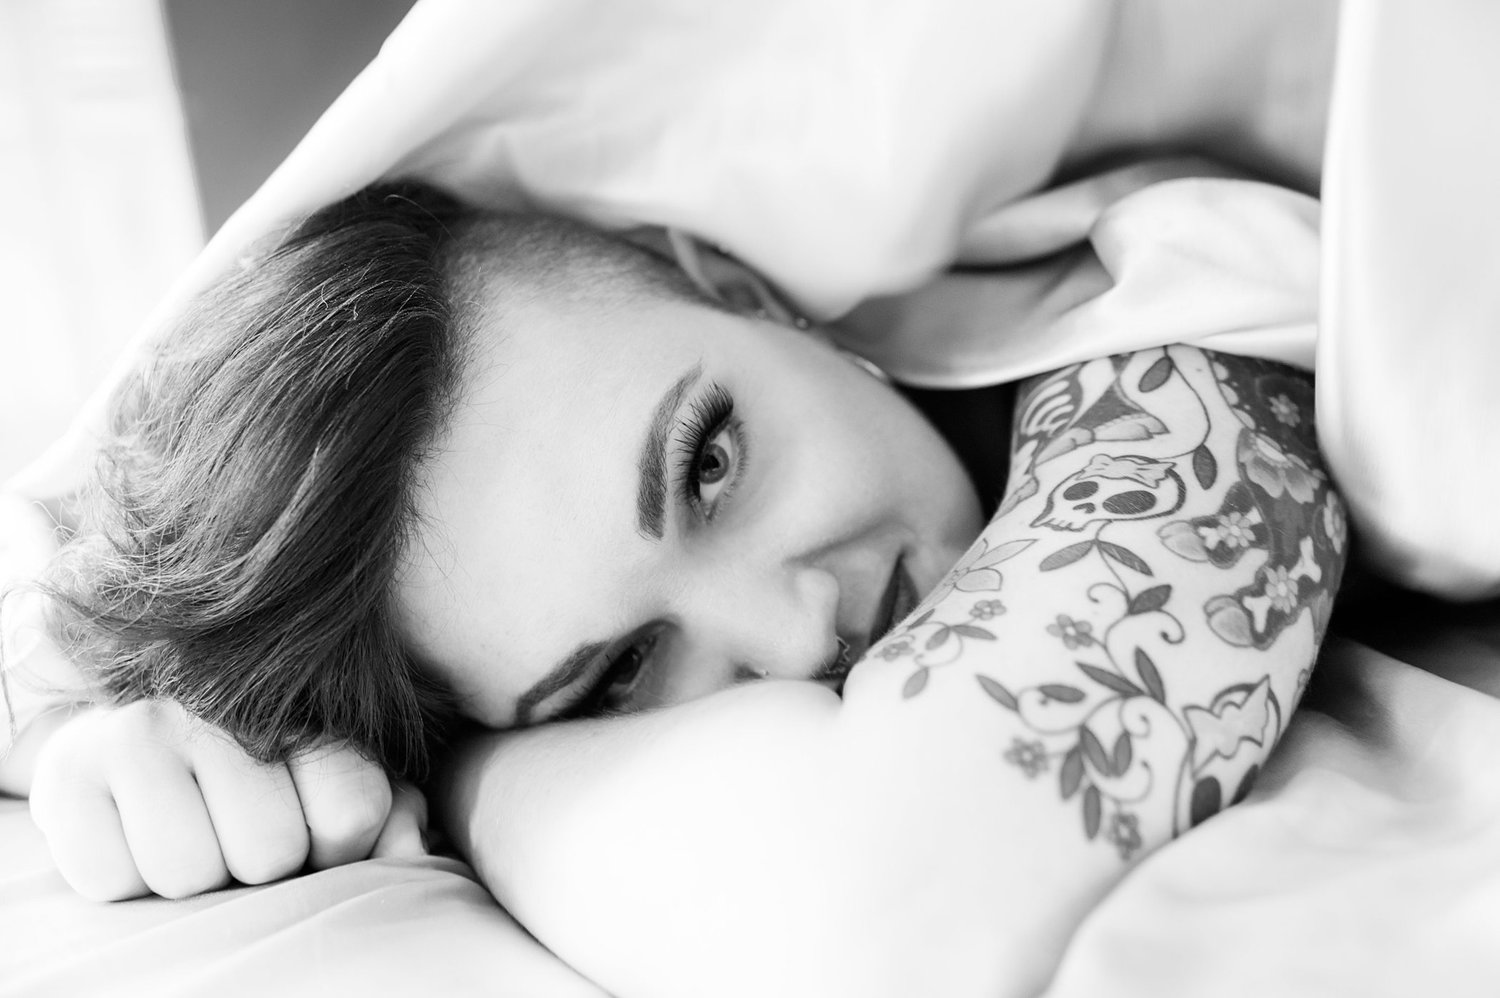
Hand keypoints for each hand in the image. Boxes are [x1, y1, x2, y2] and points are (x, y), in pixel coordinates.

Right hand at [28, 700, 425, 899]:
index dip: (336, 845)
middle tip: (235, 826)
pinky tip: (133, 831)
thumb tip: (410, 853)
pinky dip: (126, 877)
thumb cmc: (257, 775)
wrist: (133, 743)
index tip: (311, 822)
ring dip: (195, 875)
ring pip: (191, 873)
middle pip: (270, 851)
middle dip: (260, 864)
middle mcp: (217, 702)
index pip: (352, 812)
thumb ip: (389, 818)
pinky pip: (114, 879)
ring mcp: (138, 732)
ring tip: (189, 828)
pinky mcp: (67, 775)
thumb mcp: (333, 787)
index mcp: (300, 700)